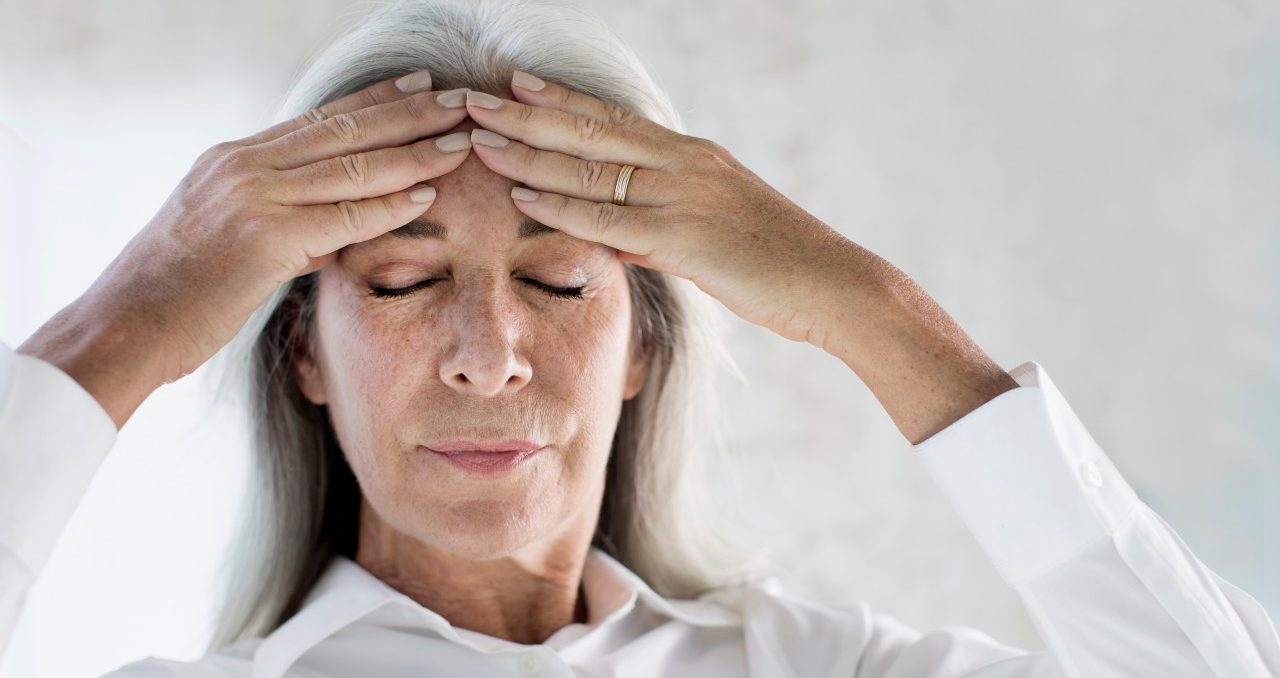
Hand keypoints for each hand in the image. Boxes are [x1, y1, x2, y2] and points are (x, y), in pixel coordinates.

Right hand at [20, 71, 474, 426]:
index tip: (419, 85)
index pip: (321, 120)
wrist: (124, 325)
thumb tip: (331, 238)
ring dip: (414, 150)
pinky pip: (342, 216)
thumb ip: (284, 229)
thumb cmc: (175, 295)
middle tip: (459, 99)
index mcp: (234, 159)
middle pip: (344, 129)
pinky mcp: (262, 237)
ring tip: (460, 139)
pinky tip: (427, 194)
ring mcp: (252, 197)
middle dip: (408, 112)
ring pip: (351, 165)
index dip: (376, 100)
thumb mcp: (229, 243)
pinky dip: (388, 205)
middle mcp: (243, 165)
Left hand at [462, 72, 860, 351]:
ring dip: (530, 152)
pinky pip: (612, 219)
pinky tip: (523, 196)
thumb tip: (620, 237)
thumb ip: (662, 227)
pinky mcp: (687, 238)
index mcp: (691, 156)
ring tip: (479, 139)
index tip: (514, 84)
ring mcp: (685, 196)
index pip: (613, 119)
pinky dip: (564, 206)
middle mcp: (684, 163)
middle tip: (473, 99)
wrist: (833, 284)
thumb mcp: (714, 232)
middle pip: (591, 130)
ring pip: (592, 167)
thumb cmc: (778, 263)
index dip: (560, 100)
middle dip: (526, 115)